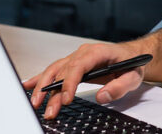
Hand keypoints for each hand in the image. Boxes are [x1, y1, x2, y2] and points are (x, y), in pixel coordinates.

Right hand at [21, 42, 146, 119]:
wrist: (132, 55)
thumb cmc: (132, 64)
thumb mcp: (133, 76)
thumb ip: (120, 86)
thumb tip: (102, 96)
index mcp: (97, 52)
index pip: (78, 66)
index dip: (69, 83)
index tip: (66, 99)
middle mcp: (83, 53)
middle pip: (62, 71)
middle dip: (53, 91)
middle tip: (49, 110)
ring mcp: (75, 58)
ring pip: (54, 71)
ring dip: (43, 88)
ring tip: (36, 104)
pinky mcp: (72, 64)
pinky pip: (53, 70)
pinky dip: (39, 78)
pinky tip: (27, 86)